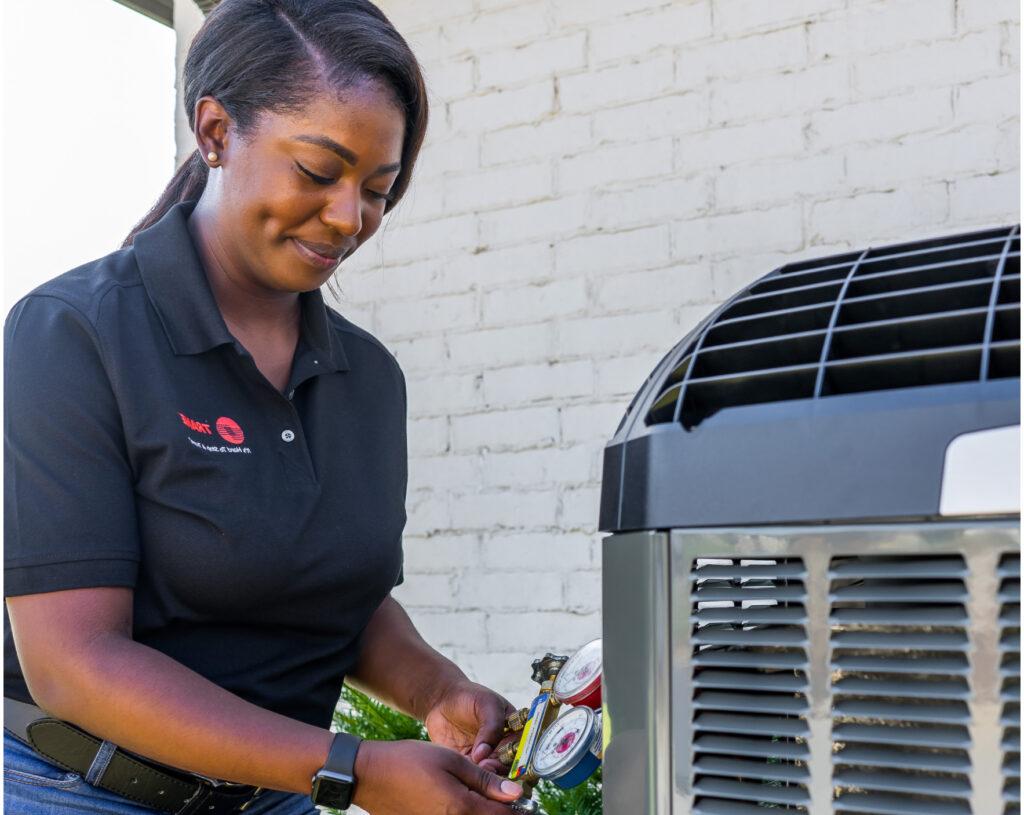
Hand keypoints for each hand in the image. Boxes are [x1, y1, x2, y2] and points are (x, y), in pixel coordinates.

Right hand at [352, 739, 522, 814]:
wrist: (369, 775)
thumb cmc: (409, 762)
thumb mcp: (451, 761)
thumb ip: (485, 781)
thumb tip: (515, 794)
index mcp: (461, 809)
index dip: (519, 809)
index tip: (527, 799)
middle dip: (502, 812)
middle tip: (506, 797)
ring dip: (483, 812)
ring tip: (483, 796)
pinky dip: (465, 813)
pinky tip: (461, 800)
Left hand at [424, 678, 516, 772]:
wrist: (442, 699)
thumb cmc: (469, 696)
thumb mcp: (486, 704)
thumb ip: (491, 727)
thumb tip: (485, 754)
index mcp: (514, 730)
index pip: (523, 748)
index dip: (519, 757)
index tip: (508, 759)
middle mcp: (504, 746)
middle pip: (510, 765)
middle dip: (501, 769)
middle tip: (488, 766)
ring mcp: (487, 757)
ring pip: (493, 774)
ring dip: (487, 776)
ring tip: (477, 769)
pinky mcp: (470, 764)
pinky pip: (475, 776)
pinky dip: (473, 778)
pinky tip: (467, 774)